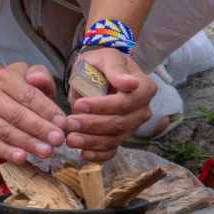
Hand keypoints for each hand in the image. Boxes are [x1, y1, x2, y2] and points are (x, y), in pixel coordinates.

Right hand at [0, 62, 68, 164]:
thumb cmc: (17, 88)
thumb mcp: (29, 74)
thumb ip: (40, 74)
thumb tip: (37, 79)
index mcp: (5, 79)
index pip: (28, 95)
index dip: (46, 110)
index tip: (63, 122)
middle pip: (17, 115)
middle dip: (40, 129)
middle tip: (58, 139)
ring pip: (7, 132)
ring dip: (28, 143)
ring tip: (47, 151)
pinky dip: (8, 153)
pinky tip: (22, 158)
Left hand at [62, 47, 155, 161]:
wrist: (96, 72)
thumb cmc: (101, 62)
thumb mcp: (106, 58)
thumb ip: (115, 70)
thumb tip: (130, 84)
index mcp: (144, 88)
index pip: (125, 102)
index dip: (102, 106)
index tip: (79, 104)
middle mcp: (142, 109)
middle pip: (120, 123)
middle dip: (93, 125)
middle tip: (69, 124)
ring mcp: (132, 125)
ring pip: (114, 138)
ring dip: (92, 142)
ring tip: (70, 139)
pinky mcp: (121, 135)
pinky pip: (113, 149)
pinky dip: (99, 155)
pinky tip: (84, 154)